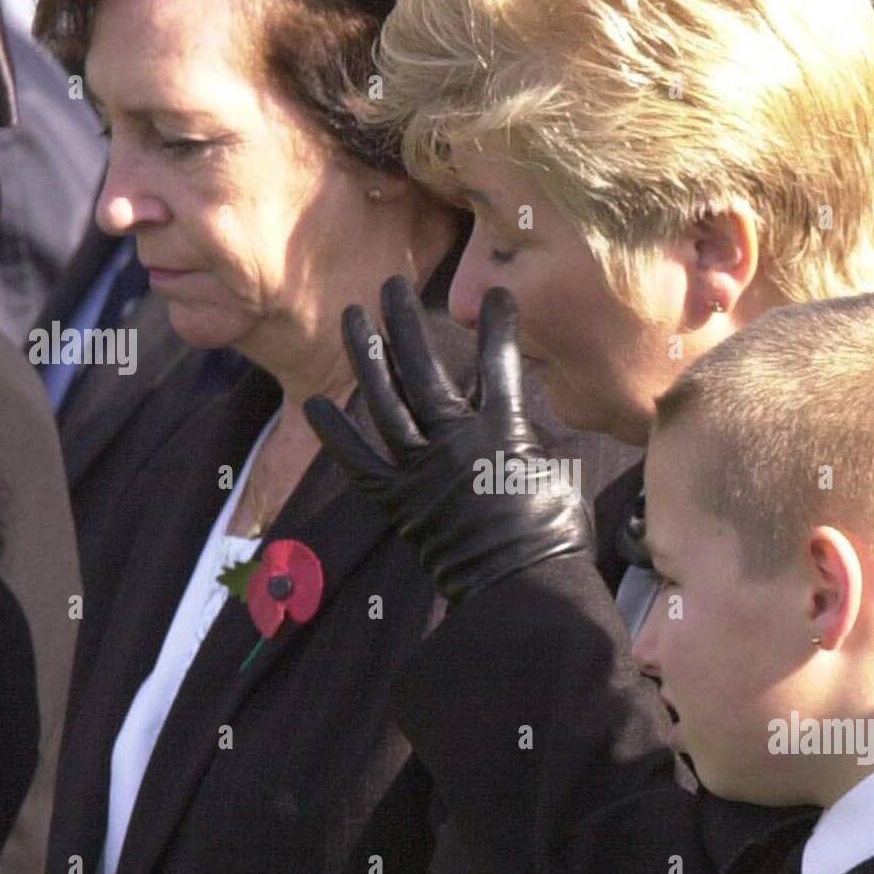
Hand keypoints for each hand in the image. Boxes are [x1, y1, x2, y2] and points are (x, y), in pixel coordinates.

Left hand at [304, 277, 592, 602]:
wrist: (523, 589)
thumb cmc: (556, 536)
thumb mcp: (557, 475)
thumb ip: (531, 440)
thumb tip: (524, 426)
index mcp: (504, 430)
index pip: (498, 362)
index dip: (498, 324)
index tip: (497, 294)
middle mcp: (456, 441)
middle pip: (424, 368)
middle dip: (407, 322)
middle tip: (394, 285)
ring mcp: (422, 471)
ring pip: (385, 402)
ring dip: (367, 356)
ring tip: (352, 316)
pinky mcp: (400, 503)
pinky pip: (360, 463)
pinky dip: (337, 434)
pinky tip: (315, 403)